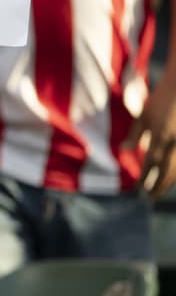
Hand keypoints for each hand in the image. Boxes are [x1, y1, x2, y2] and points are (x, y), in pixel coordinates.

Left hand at [126, 73, 175, 197]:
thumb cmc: (162, 98)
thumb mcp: (145, 115)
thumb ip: (135, 134)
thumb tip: (124, 151)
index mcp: (159, 134)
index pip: (150, 163)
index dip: (145, 178)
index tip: (139, 189)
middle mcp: (174, 141)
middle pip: (167, 171)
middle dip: (158, 186)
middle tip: (150, 197)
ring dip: (168, 181)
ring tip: (159, 190)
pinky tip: (171, 177)